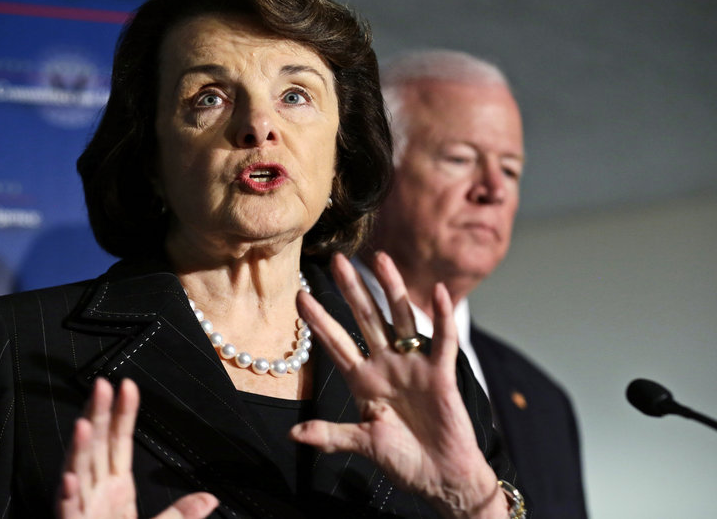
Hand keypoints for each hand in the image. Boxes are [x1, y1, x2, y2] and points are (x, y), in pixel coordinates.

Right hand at [56, 378, 218, 518]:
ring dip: (78, 450)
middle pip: (96, 447)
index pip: (119, 442)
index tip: (127, 385)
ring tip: (83, 424)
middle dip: (97, 416)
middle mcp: (95, 493)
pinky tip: (72, 479)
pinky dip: (69, 496)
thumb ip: (180, 515)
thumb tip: (210, 498)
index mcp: (115, 488)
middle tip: (101, 385)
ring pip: (77, 474)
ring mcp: (82, 511)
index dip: (123, 413)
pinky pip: (69, 512)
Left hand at [291, 252, 506, 517]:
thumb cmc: (403, 461)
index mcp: (363, 380)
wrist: (441, 476)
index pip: (336, 343)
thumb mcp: (363, 444)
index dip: (319, 321)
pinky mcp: (441, 373)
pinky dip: (442, 317)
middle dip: (352, 290)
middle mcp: (386, 365)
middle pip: (366, 319)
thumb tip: (292, 433)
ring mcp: (413, 366)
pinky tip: (436, 292)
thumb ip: (331, 435)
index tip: (300, 295)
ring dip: (392, 289)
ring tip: (380, 259)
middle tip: (338, 259)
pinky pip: (442, 340)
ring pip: (400, 318)